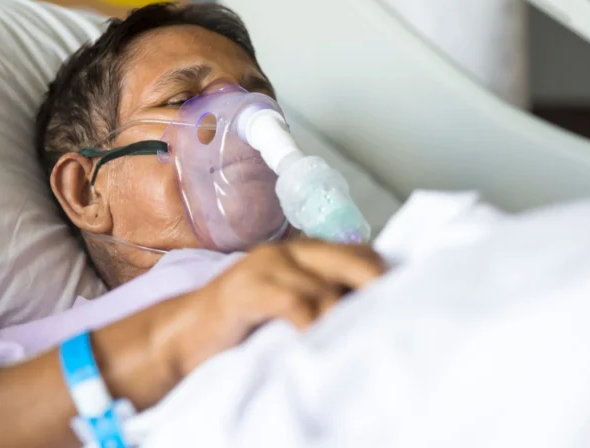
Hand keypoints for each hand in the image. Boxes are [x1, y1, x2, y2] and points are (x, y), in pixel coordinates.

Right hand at [156, 240, 383, 377]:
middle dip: (374, 283)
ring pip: (322, 284)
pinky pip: (291, 302)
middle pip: (347, 257)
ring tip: (357, 337)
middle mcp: (285, 252)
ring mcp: (264, 268)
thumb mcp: (287, 308)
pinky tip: (318, 340)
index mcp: (299, 254)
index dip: (380, 271)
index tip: (405, 295)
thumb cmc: (240, 326)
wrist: (184, 336)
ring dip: (342, 313)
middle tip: (397, 311)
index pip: (355, 250)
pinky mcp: (244, 291)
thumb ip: (320, 301)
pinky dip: (311, 322)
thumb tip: (369, 316)